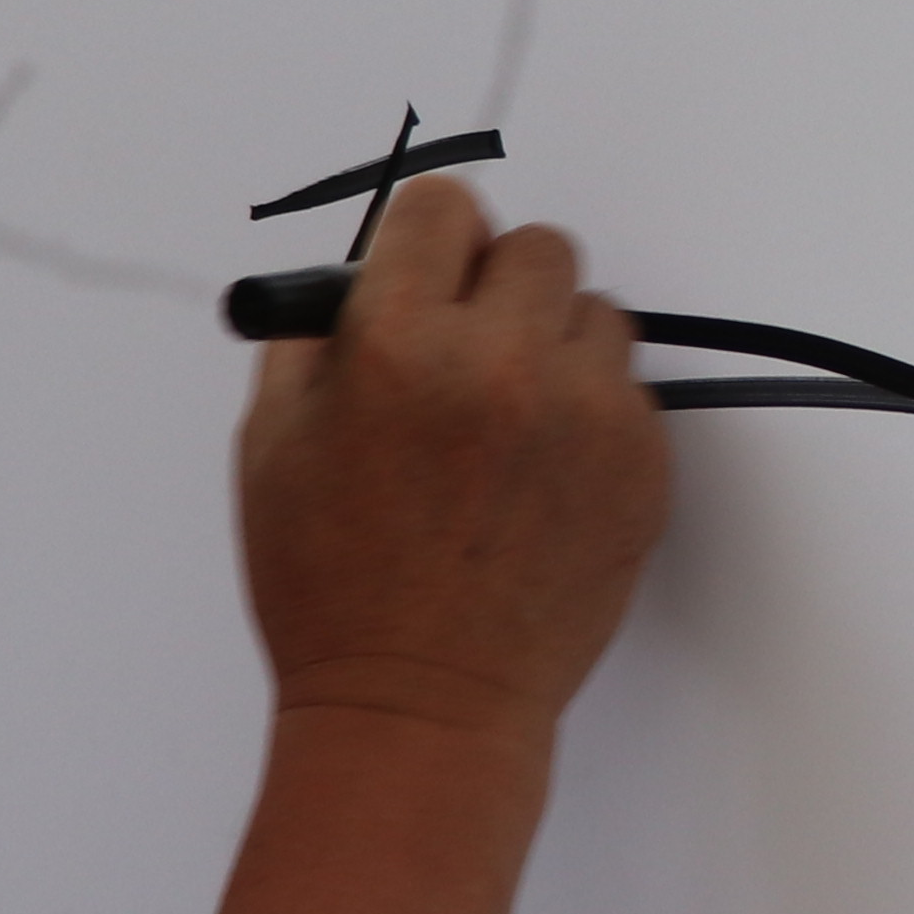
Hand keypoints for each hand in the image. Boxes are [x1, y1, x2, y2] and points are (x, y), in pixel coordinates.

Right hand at [235, 175, 671, 755]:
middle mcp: (499, 363)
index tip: (425, 274)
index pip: (442, 206)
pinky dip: (591, 418)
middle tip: (465, 354)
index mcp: (395, 343)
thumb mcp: (273, 444)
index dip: (427, 243)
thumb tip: (362, 270)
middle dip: (496, 288)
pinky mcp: (640, 466)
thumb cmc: (333, 588)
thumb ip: (315, 335)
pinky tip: (538, 482)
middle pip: (536, 245)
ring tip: (506, 429)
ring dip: (554, 349)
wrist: (420, 707)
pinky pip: (629, 391)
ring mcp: (584, 415)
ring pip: (595, 314)